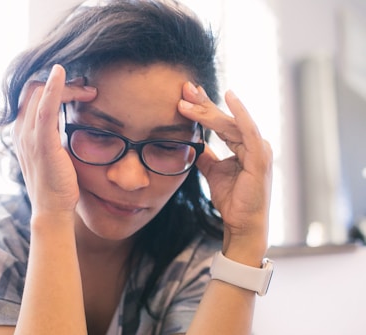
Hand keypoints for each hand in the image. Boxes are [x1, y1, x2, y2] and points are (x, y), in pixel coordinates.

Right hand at [13, 64, 96, 217]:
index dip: (54, 86)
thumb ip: (52, 136)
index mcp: (23, 132)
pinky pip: (45, 109)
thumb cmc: (56, 184)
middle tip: (87, 89)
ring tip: (89, 91)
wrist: (52, 210)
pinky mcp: (43, 143)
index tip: (79, 90)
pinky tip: (62, 75)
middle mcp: (21, 131)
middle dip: (62, 84)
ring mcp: (29, 137)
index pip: (32, 96)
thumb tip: (68, 122)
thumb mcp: (52, 154)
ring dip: (67, 86)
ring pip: (40, 94)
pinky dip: (53, 88)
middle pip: (34, 89)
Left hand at [178, 82, 272, 262]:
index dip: (203, 107)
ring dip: (209, 110)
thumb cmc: (232, 199)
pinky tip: (229, 97)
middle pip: (224, 118)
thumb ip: (205, 155)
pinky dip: (240, 113)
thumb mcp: (213, 171)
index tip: (185, 95)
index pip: (220, 122)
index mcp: (243, 145)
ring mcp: (259, 149)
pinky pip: (249, 131)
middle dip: (203, 103)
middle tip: (184, 88)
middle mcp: (253, 143)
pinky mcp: (260, 158)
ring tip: (189, 98)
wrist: (242, 223)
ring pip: (231, 123)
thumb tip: (192, 142)